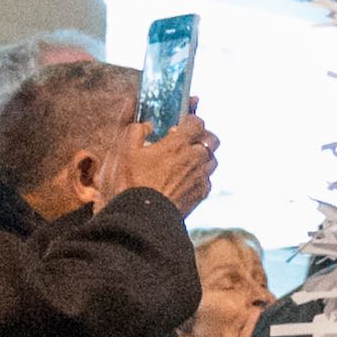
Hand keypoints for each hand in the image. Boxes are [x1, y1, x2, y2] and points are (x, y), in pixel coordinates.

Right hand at [103, 113, 218, 214]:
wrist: (139, 217)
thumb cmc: (128, 181)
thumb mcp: (123, 149)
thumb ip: (135, 128)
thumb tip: (145, 121)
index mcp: (178, 144)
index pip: (197, 122)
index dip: (191, 118)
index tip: (184, 119)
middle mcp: (195, 159)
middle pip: (212, 140)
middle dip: (203, 135)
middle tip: (189, 138)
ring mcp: (200, 179)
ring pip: (213, 160)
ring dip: (203, 156)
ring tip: (187, 158)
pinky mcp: (200, 196)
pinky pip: (207, 180)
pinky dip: (200, 175)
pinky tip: (186, 177)